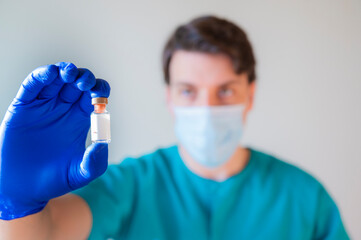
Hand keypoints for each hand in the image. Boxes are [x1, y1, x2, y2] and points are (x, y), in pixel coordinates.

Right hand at [0, 62, 110, 219]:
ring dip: (64, 71)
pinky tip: (50, 74)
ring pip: (56, 79)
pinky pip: (32, 85)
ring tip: (69, 74)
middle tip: (85, 84)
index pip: (93, 95)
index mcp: (80, 119)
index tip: (100, 98)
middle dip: (84, 78)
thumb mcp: (80, 174)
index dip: (99, 91)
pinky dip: (41, 76)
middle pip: (77, 83)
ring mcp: (43, 106)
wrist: (23, 188)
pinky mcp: (23, 107)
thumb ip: (94, 162)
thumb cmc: (54, 180)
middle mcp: (63, 108)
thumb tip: (103, 144)